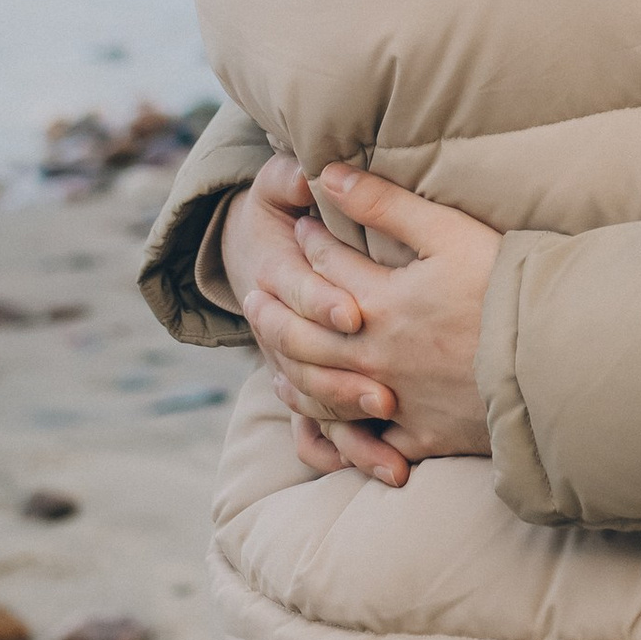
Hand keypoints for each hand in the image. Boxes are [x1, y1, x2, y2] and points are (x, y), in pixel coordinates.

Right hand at [219, 156, 409, 486]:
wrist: (249, 253)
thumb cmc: (276, 212)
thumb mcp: (275, 190)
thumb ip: (288, 179)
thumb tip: (309, 170)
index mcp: (275, 275)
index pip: (298, 292)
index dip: (323, 302)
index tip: (356, 313)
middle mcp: (282, 327)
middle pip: (308, 361)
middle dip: (345, 380)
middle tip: (387, 396)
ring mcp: (292, 363)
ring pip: (313, 403)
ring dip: (349, 426)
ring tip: (391, 448)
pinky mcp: (306, 387)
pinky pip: (314, 430)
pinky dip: (339, 452)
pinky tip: (380, 469)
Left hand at [238, 165, 500, 468]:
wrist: (551, 359)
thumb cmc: (504, 287)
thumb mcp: (448, 232)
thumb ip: (384, 204)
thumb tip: (327, 175)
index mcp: (381, 302)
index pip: (327, 267)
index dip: (310, 241)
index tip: (301, 225)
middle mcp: (375, 355)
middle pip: (306, 334)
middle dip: (276, 311)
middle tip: (254, 295)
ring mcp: (395, 400)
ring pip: (322, 391)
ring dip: (292, 372)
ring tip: (274, 362)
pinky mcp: (420, 434)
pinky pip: (364, 442)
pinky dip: (336, 435)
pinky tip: (325, 428)